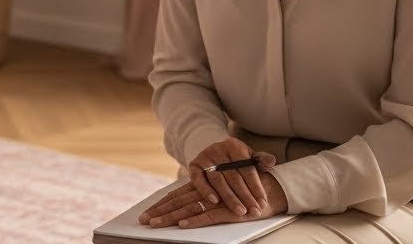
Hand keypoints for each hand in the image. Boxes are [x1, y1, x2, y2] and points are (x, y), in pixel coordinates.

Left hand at [139, 172, 287, 229]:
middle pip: (178, 203)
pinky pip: (210, 216)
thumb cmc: (241, 192)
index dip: (160, 204)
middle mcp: (206, 192)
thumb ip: (203, 195)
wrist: (268, 190)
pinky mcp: (230, 210)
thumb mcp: (219, 193)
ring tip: (156, 224)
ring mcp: (217, 201)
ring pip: (189, 209)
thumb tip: (183, 210)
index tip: (146, 213)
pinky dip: (196, 221)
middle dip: (159, 212)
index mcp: (202, 187)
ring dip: (171, 217)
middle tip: (143, 221)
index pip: (176, 196)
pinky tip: (183, 225)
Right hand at [184, 137, 274, 216]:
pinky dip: (206, 190)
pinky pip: (198, 179)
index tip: (263, 202)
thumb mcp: (249, 156)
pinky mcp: (193, 165)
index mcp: (234, 146)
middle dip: (245, 196)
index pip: (247, 169)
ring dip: (230, 198)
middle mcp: (218, 149)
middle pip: (234, 177)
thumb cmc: (237, 159)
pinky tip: (215, 201)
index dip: (256, 187)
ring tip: (240, 211)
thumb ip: (261, 159)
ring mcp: (204, 157)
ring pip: (218, 180)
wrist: (216, 153)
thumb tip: (271, 162)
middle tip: (254, 212)